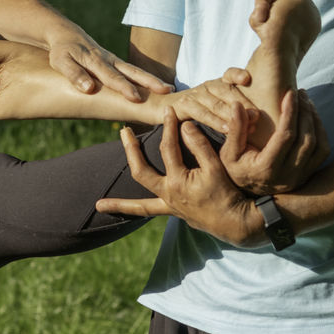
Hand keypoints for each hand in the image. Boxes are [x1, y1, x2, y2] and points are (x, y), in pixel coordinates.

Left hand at [47, 31, 172, 101]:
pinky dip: (145, 79)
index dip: (123, 88)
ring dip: (152, 80)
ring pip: (135, 71)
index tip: (135, 98)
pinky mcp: (116, 63)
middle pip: (131, 72)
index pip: (111, 77)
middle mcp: (109, 60)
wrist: (66, 34)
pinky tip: (157, 87)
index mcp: (95, 62)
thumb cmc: (62, 51)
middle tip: (166, 91)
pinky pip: (132, 71)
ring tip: (169, 89)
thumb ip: (74, 74)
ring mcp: (114, 61)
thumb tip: (89, 89)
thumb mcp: (61, 62)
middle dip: (149, 82)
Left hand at [95, 109, 265, 247]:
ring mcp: (168, 206)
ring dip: (119, 202)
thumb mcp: (217, 166)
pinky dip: (129, 211)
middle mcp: (169, 194)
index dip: (168, 127)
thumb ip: (200, 145)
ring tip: (98, 204)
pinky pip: (147, 212)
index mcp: (179, 181)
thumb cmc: (228, 192)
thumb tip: (185, 124)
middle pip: (141, 171)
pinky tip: (108, 211)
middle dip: (131, 150)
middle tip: (123, 130)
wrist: (235, 222)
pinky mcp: (172, 211)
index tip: (168, 110)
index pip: (168, 148)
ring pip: (139, 203)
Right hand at [163, 68, 256, 133]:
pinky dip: (215, 121)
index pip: (229, 75)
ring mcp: (194, 95)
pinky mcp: (182, 105)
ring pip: (216, 103)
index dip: (237, 74)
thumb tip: (256, 117)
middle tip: (257, 117)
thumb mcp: (214, 107)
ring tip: (247, 125)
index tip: (248, 79)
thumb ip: (232, 109)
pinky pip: (202, 113)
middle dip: (243, 104)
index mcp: (216, 84)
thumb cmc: (192, 110)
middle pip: (227, 91)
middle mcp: (206, 86)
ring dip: (232, 115)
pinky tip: (227, 129)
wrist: (159, 109)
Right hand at [220, 89, 328, 194]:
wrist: (248, 195)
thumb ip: (235, 129)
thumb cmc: (236, 169)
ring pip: (318, 145)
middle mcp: (288, 176)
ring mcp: (300, 177)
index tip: (290, 93)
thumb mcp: (229, 152)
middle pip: (306, 139)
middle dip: (305, 111)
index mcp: (268, 168)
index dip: (290, 112)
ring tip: (306, 101)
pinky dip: (320, 131)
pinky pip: (322, 151)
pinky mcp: (307, 175)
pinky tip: (310, 117)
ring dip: (314, 119)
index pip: (286, 135)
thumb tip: (238, 105)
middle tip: (300, 93)